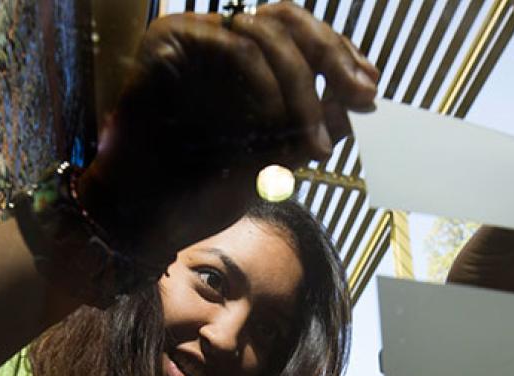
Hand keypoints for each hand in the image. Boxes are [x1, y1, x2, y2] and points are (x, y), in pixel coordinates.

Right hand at [78, 5, 378, 261]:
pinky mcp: (166, 40)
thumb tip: (363, 98)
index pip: (299, 34)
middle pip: (288, 19)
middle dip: (333, 58)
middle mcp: (215, 37)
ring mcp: (189, 34)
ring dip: (302, 88)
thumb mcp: (277, 155)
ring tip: (313, 141)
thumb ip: (312, 124)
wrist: (143, 217)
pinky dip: (265, 85)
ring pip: (267, 32)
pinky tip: (276, 124)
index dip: (340, 55)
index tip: (370, 89)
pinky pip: (234, 47)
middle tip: (361, 96)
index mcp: (240, 59)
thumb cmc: (203, 189)